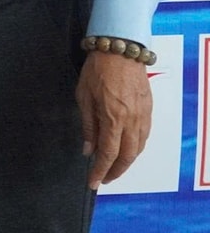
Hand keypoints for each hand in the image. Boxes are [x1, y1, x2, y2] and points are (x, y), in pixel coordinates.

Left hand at [77, 49, 152, 187]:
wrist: (121, 50)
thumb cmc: (97, 70)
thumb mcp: (83, 97)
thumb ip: (88, 125)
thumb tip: (88, 150)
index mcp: (113, 118)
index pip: (108, 154)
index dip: (100, 171)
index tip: (93, 182)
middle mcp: (131, 121)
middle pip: (127, 156)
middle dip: (115, 172)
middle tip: (103, 179)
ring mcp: (143, 116)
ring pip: (138, 148)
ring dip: (126, 162)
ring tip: (113, 168)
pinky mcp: (149, 110)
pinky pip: (144, 136)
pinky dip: (136, 148)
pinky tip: (127, 150)